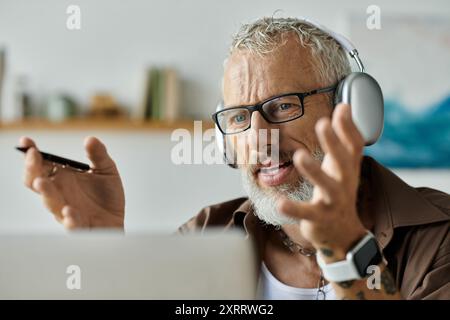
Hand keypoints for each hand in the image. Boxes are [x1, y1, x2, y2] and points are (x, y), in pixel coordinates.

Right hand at [20, 136, 124, 229]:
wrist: (116, 219)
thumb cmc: (106, 195)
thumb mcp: (106, 170)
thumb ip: (98, 155)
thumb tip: (90, 140)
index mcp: (62, 177)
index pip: (41, 164)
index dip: (31, 154)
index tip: (26, 141)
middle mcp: (59, 193)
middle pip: (37, 182)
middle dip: (32, 170)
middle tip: (33, 159)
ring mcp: (65, 210)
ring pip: (51, 202)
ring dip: (46, 192)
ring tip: (42, 182)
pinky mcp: (78, 226)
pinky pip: (71, 224)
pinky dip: (69, 218)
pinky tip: (69, 211)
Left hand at [278, 103, 366, 260]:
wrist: (343, 233)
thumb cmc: (338, 190)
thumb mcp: (343, 165)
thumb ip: (342, 138)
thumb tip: (344, 106)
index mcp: (348, 168)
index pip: (355, 146)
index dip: (350, 128)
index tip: (342, 107)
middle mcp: (345, 183)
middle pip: (344, 162)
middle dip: (333, 143)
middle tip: (322, 123)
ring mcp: (333, 202)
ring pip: (326, 187)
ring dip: (314, 171)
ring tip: (299, 155)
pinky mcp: (319, 219)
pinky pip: (306, 213)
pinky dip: (294, 209)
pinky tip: (280, 202)